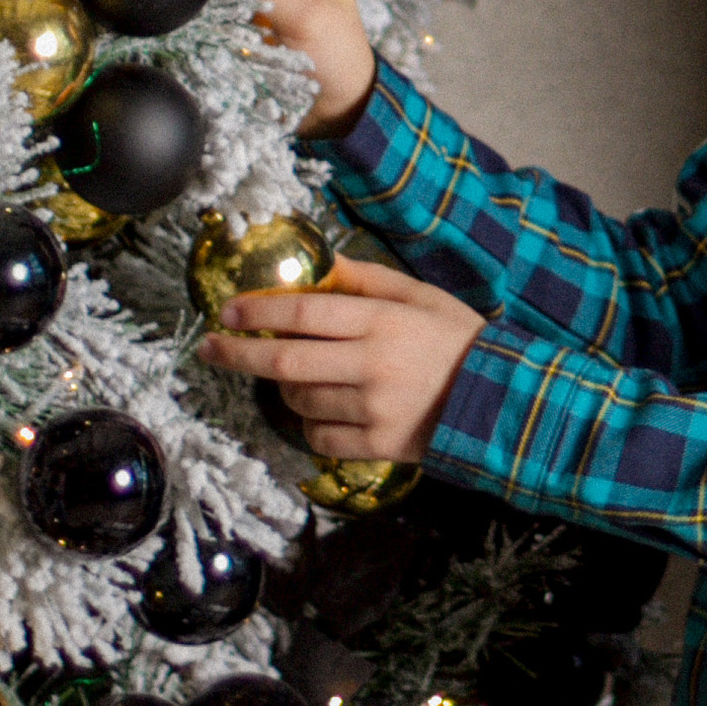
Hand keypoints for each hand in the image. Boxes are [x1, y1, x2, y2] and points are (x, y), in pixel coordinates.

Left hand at [205, 258, 485, 464]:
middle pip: (285, 362)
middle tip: (209, 349)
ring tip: (294, 377)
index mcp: (381, 321)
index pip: (303, 313)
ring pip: (298, 401)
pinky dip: (309, 424)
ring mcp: (372, 409)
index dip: (258, 311)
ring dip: (283, 389)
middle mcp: (371, 364)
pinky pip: (318, 438)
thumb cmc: (454, 338)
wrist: (498, 398)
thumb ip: (365, 277)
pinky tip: (322, 410)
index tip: (226, 311)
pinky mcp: (377, 445)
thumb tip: (318, 260)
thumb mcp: (417, 294)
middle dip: (238, 355)